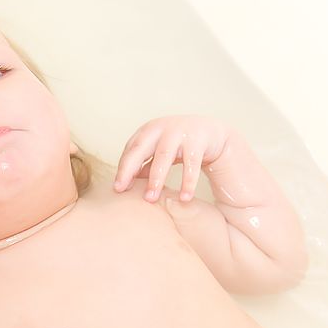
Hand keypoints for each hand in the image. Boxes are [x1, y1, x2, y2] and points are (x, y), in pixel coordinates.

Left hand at [113, 115, 227, 202]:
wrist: (211, 133)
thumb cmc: (178, 145)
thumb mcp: (158, 153)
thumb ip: (143, 166)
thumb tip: (124, 185)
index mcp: (148, 131)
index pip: (130, 150)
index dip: (122, 169)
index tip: (117, 188)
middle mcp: (161, 128)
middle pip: (141, 149)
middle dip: (130, 170)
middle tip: (122, 191)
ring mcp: (180, 132)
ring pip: (164, 157)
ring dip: (156, 179)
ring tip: (151, 199)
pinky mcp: (198, 140)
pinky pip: (191, 164)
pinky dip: (187, 182)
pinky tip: (184, 198)